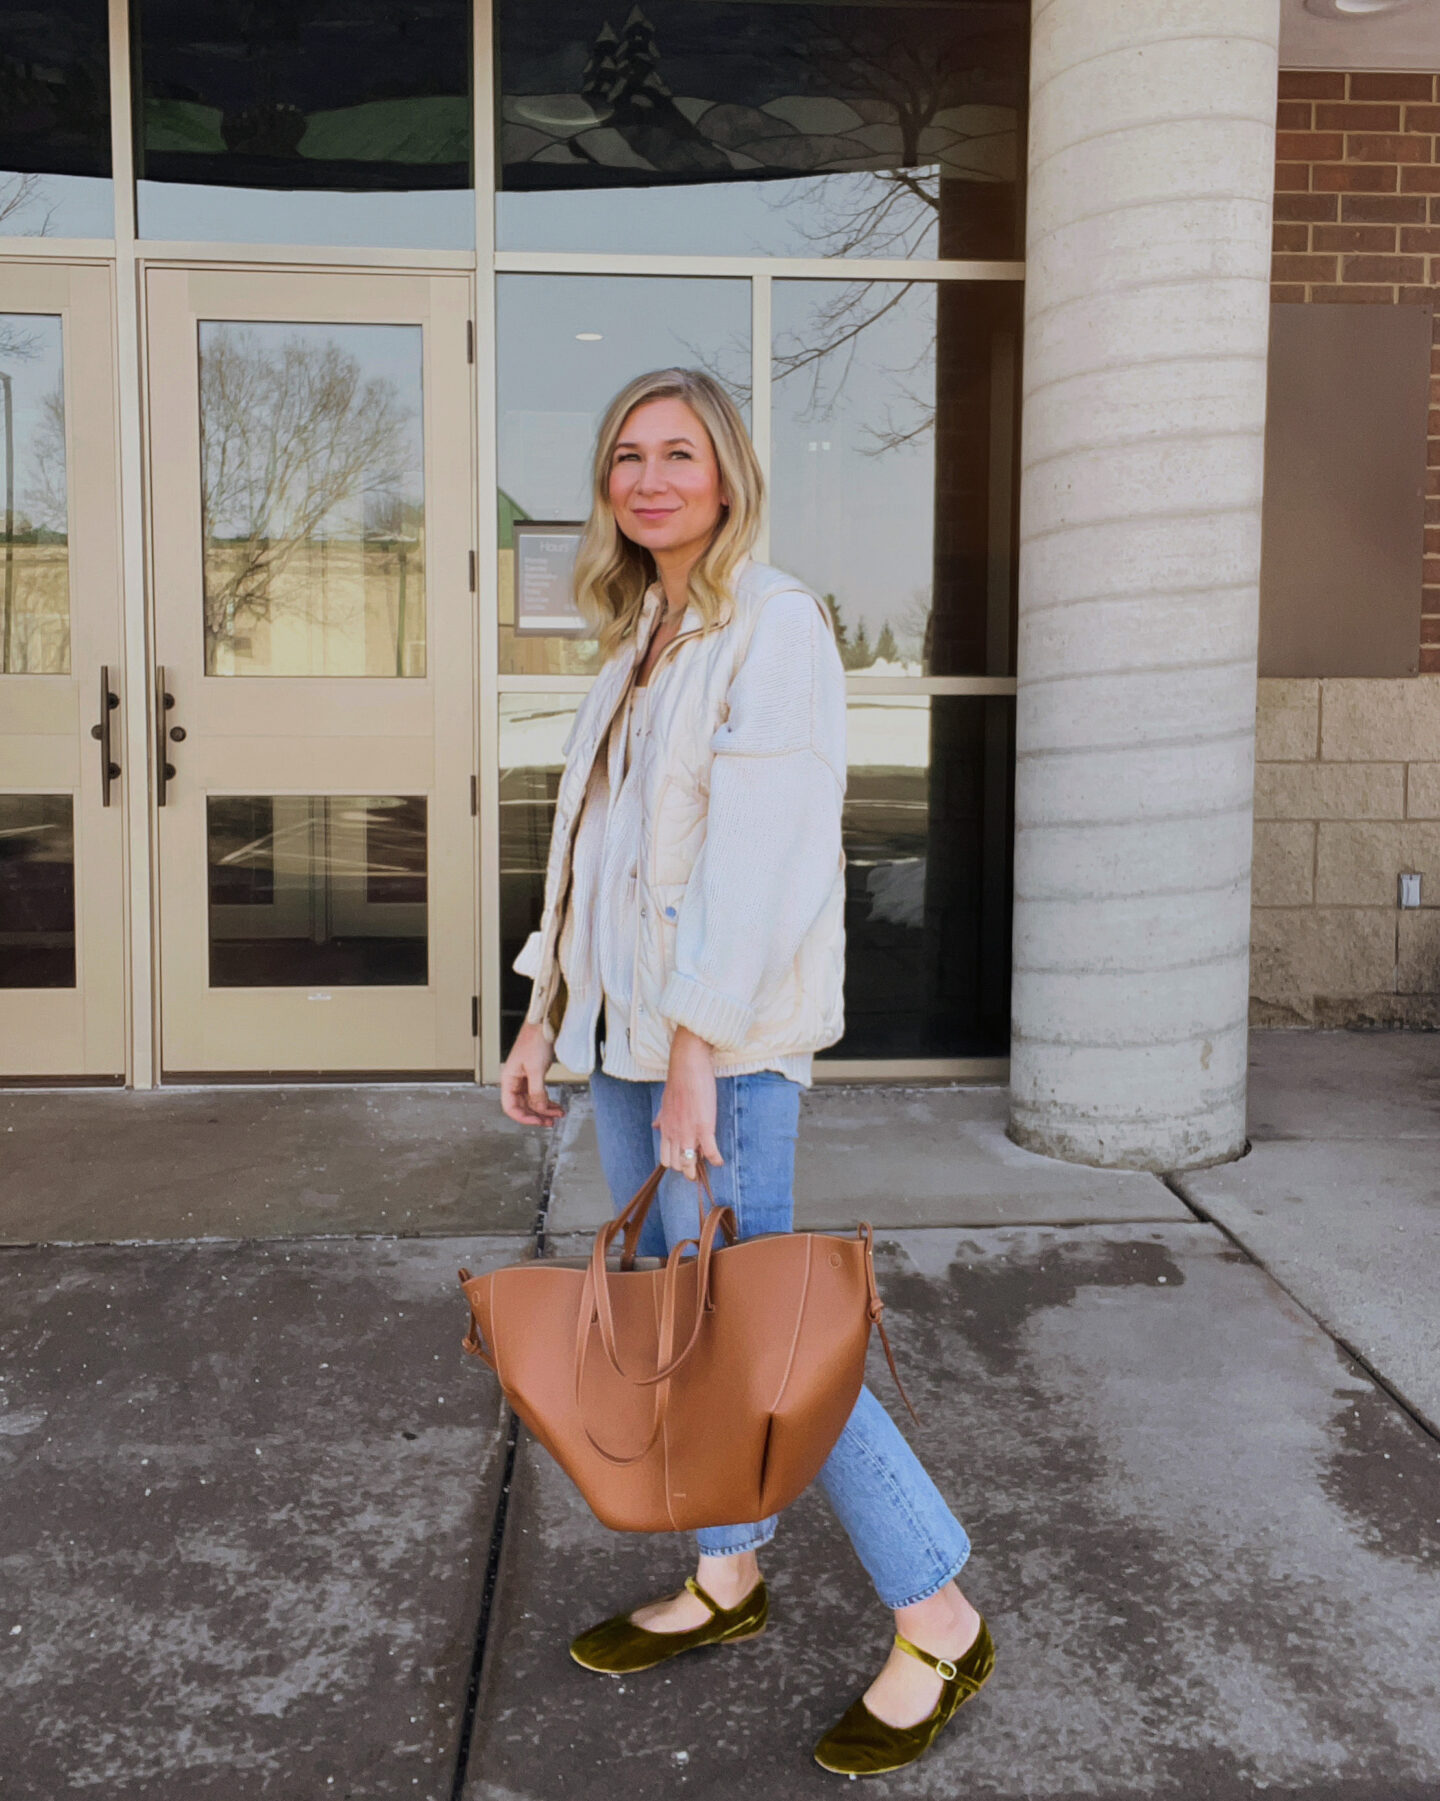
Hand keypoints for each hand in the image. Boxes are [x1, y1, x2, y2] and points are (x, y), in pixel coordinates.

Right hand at [500, 1021, 562, 1125]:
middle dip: (537, 1115)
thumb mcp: (536, 1069)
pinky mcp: (535, 1075)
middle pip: (523, 1106)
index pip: (510, 1107)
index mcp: (509, 1079)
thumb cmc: (535, 1040)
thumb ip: (536, 1092)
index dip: (523, 1117)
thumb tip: (539, 1109)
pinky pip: (540, 1093)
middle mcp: (515, 1081)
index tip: (538, 1121)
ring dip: (545, 1109)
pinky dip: (548, 1101)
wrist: (545, 1023)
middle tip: (551, 1122)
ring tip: (558, 1114)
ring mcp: (525, 1078)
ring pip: (533, 1101)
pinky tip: (556, 1105)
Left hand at [654, 1028, 723, 1181]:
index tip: (685, 1163)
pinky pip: (710, 1151)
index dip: (676, 1164)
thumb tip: (655, 1125)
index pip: (665, 1158)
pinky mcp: (704, 1126)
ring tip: (706, 1170)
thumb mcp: (665, 1102)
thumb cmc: (678, 1081)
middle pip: (677, 1164)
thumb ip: (662, 1117)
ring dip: (698, 1170)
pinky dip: (715, 1160)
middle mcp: (674, 1133)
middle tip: (697, 1169)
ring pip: (689, 1163)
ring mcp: (688, 1131)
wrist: (687, 1066)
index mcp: (666, 1128)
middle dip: (687, 1169)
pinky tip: (720, 1161)